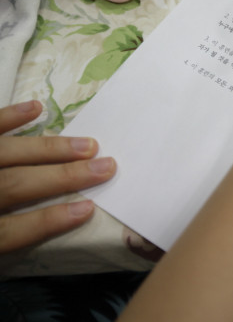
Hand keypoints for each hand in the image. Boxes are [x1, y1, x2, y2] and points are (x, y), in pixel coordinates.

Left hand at [0, 100, 115, 253]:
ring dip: (49, 148)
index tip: (89, 209)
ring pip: (5, 154)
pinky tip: (37, 108)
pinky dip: (9, 117)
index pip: (11, 231)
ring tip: (88, 145)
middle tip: (106, 168)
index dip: (48, 221)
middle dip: (63, 176)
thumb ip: (6, 238)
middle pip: (15, 186)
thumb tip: (64, 223)